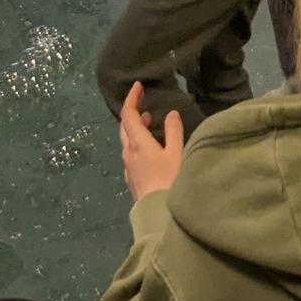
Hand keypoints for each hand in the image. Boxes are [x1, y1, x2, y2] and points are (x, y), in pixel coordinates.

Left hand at [119, 81, 183, 198]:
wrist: (158, 215)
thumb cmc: (169, 181)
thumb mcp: (176, 153)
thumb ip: (173, 130)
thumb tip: (170, 113)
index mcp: (137, 143)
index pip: (128, 115)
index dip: (131, 98)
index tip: (138, 86)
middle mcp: (128, 153)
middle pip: (124, 127)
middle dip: (132, 111)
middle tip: (143, 101)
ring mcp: (128, 167)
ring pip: (126, 141)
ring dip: (135, 128)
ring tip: (148, 121)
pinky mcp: (131, 179)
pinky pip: (130, 153)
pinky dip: (136, 142)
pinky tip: (147, 147)